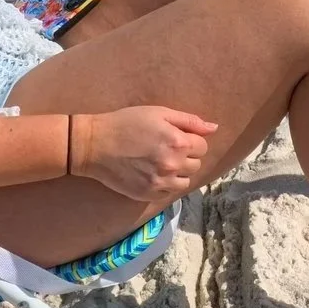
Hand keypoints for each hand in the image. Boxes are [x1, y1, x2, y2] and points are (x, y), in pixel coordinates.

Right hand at [73, 106, 217, 202]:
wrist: (94, 145)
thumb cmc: (126, 123)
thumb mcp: (158, 113)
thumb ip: (189, 121)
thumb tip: (214, 128)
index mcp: (178, 142)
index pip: (202, 147)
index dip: (191, 141)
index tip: (175, 138)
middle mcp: (173, 165)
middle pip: (196, 164)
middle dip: (186, 157)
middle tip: (166, 149)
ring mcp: (161, 182)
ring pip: (185, 181)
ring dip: (178, 173)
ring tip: (160, 162)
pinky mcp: (148, 195)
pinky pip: (169, 193)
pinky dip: (165, 185)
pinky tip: (151, 173)